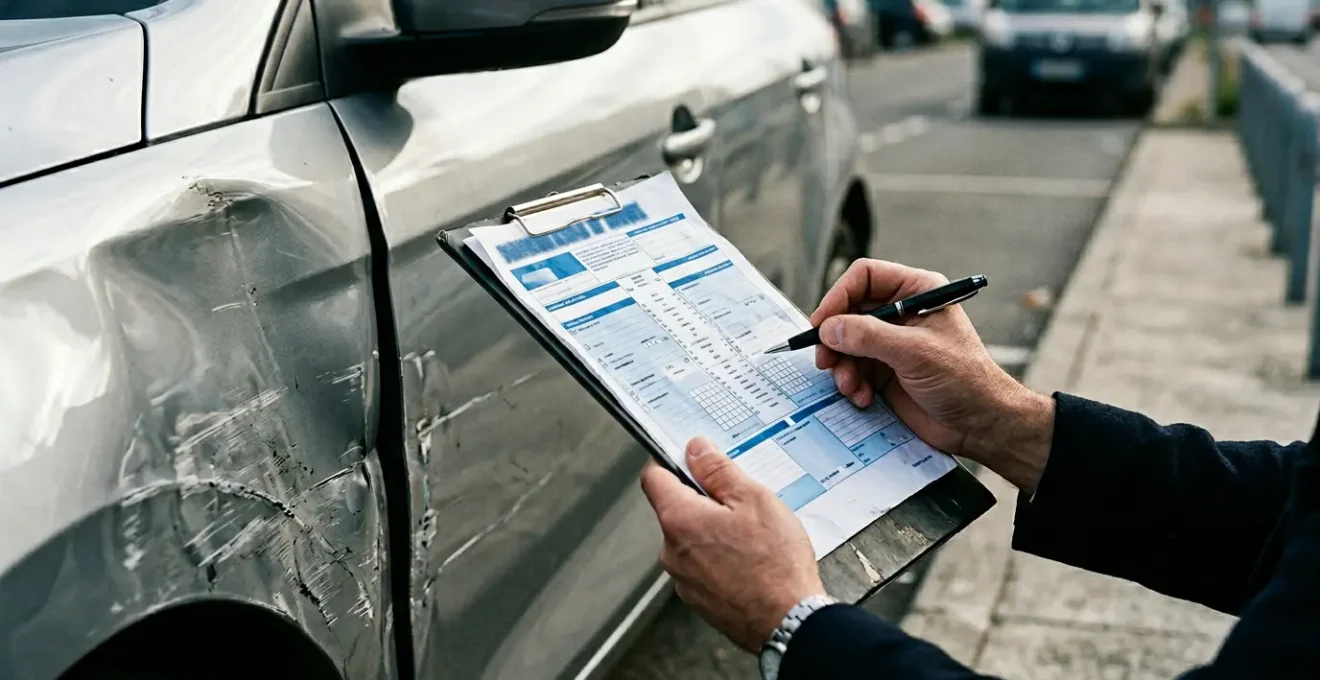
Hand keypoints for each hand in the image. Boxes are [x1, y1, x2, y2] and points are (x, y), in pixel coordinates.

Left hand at [640, 438, 824, 650]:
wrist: (790, 622)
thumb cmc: (775, 564)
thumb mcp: (753, 499)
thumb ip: (718, 470)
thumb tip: (696, 450)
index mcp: (679, 519)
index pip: (653, 477)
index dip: (672, 462)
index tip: (694, 460)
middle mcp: (671, 551)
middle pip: (675, 509)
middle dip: (703, 500)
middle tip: (740, 503)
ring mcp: (683, 578)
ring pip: (691, 539)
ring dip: (713, 531)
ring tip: (751, 538)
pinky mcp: (698, 599)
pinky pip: (702, 565)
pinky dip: (719, 558)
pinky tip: (749, 561)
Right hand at [812, 259, 1053, 491]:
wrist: (979, 424)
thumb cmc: (964, 380)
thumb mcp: (914, 352)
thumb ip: (869, 336)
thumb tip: (829, 328)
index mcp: (916, 292)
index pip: (865, 277)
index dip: (839, 296)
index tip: (822, 323)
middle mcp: (901, 313)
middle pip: (849, 311)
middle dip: (835, 338)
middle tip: (826, 360)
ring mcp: (891, 343)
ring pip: (846, 343)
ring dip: (842, 366)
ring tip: (850, 386)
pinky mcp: (885, 371)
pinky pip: (853, 369)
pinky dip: (851, 384)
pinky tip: (863, 397)